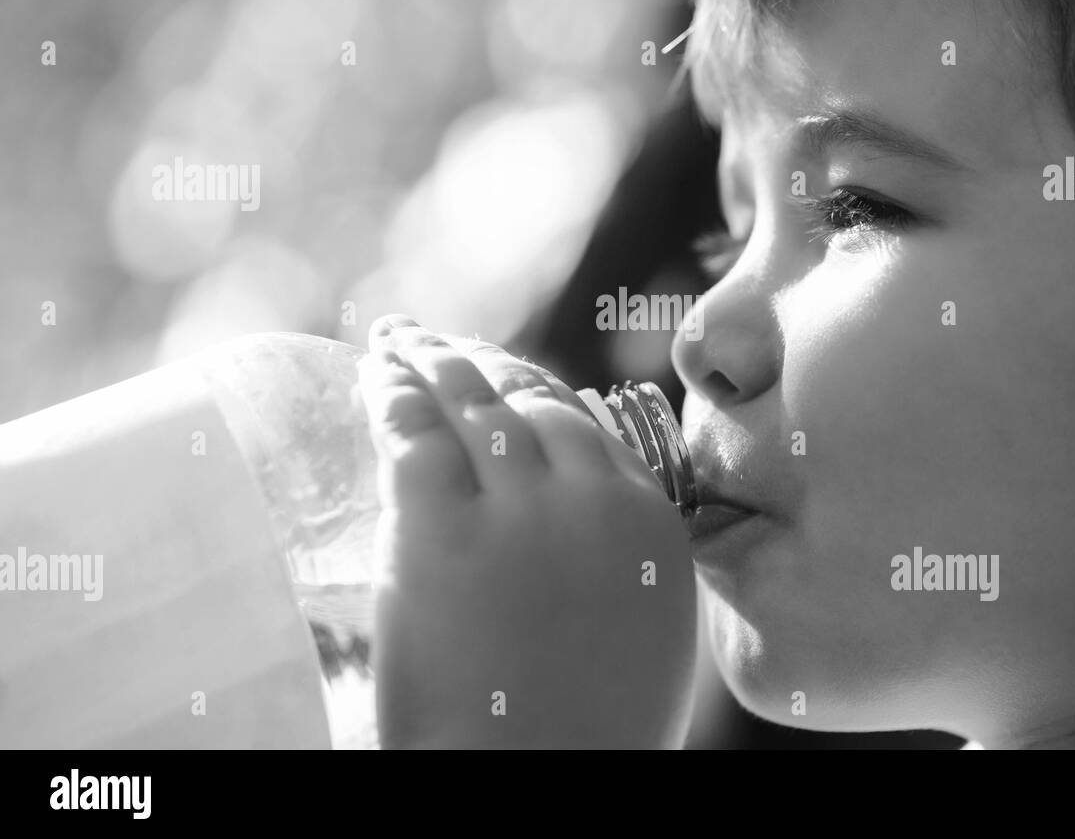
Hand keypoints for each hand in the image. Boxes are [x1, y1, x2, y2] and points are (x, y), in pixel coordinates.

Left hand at [356, 315, 696, 748]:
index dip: (534, 391)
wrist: (537, 784)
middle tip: (444, 344)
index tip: (505, 376)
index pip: (585, 427)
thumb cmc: (590, 733)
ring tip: (403, 339)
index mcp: (648, 524)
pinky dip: (391, 391)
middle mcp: (589, 498)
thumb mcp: (646, 634)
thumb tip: (591, 507)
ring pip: (470, 401)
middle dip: (480, 363)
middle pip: (527, 401)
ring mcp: (515, 509)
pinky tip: (376, 370)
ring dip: (431, 360)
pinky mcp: (439, 528)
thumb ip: (625, 556)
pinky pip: (413, 432)